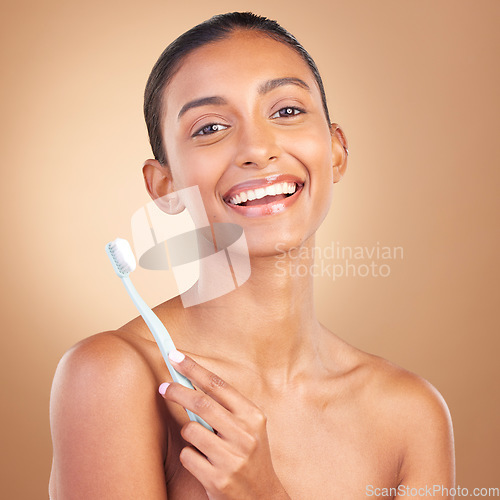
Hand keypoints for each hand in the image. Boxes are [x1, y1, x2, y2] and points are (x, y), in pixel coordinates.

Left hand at [159, 350, 290, 499]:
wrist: (263, 498)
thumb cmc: (250, 456)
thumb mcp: (247, 428)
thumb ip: (225, 409)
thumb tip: (190, 383)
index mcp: (253, 416)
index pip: (218, 385)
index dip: (194, 368)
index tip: (175, 356)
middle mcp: (245, 435)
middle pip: (201, 403)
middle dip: (177, 391)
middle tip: (163, 387)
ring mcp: (232, 458)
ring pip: (190, 431)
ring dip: (188, 434)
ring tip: (203, 444)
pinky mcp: (218, 479)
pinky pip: (187, 456)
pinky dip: (190, 456)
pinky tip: (205, 464)